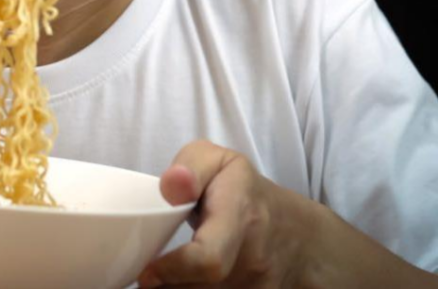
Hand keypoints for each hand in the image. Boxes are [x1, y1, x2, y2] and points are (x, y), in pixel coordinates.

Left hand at [137, 140, 314, 287]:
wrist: (294, 232)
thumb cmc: (244, 192)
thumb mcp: (219, 160)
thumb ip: (191, 165)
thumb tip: (170, 186)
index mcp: (240, 216)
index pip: (208, 258)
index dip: (173, 269)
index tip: (146, 272)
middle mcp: (252, 260)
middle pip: (200, 288)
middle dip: (166, 284)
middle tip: (143, 271)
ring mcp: (258, 288)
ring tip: (161, 273)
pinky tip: (178, 282)